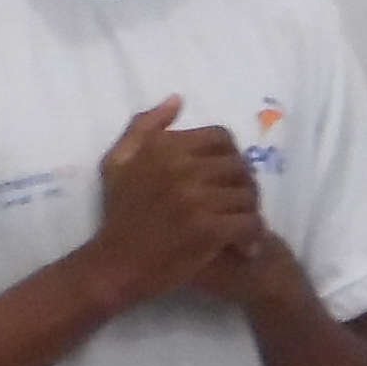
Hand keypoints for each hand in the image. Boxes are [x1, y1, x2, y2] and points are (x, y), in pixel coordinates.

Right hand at [87, 96, 265, 307]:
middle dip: (243, 184)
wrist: (114, 265)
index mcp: (165, 147)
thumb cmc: (117, 215)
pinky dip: (252, 235)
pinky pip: (248, 222)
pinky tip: (244, 247)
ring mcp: (196, 199)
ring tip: (243, 226)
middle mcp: (182, 167)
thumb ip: (144, 126)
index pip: (220, 137)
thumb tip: (177, 101)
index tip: (225, 177)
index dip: (230, 155)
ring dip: (250, 211)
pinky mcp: (207, 229)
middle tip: (239, 204)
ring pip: (247, 194)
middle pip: (238, 165)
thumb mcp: (118, 162)